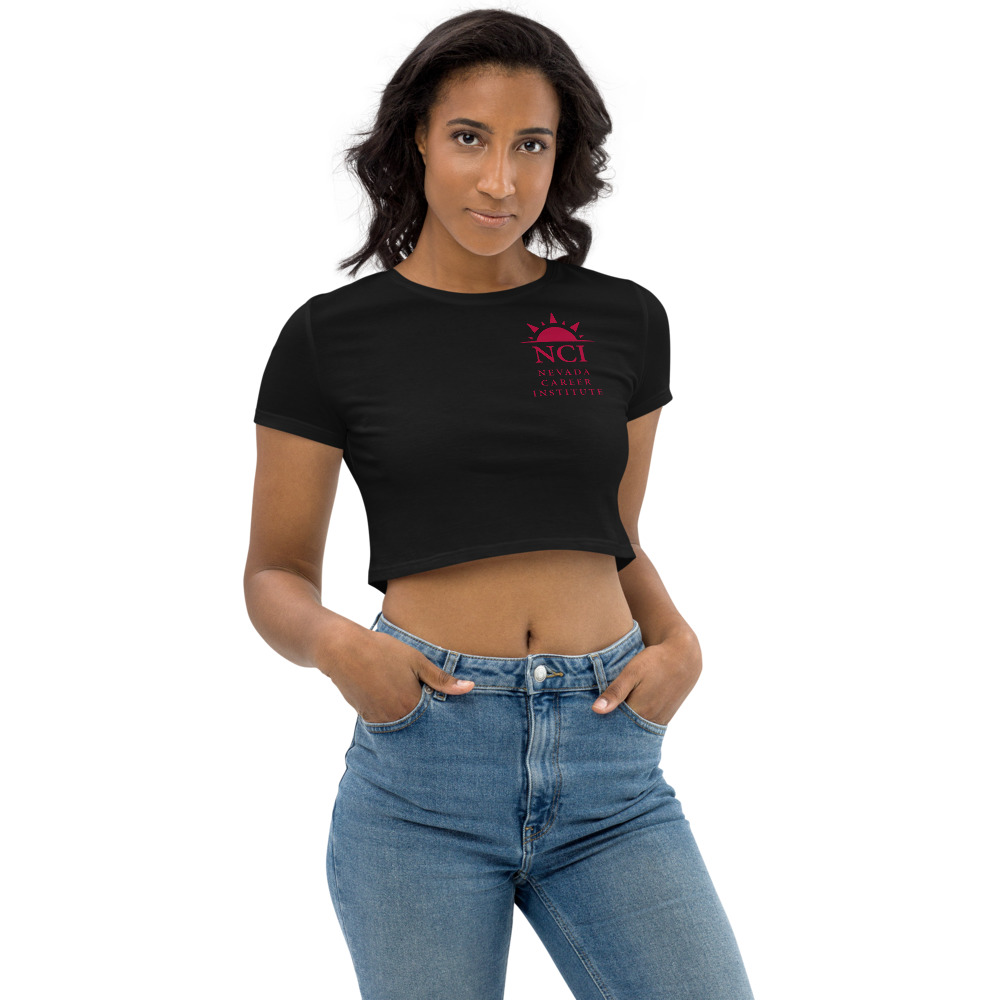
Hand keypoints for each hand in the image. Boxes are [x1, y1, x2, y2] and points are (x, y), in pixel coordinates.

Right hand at [324, 630, 474, 723]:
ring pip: (402, 728)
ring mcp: (379, 720)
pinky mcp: (366, 718)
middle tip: (436, 723)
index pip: (436, 722)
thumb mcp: (416, 660)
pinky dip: (393, 719)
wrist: (342, 650)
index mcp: (412, 705)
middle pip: (419, 728)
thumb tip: (470, 688)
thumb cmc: (383, 651)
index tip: (454, 725)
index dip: (444, 721)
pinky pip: (386, 724)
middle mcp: (396, 718)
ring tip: (415, 713)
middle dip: (428, 726)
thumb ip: (442, 678)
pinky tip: (395, 706)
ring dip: (410, 723)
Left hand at [591, 627, 701, 726]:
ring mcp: (659, 720)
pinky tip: (624, 715)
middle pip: (624, 731)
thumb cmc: (655, 661)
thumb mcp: (632, 672)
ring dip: (621, 726)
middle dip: (609, 729)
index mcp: (640, 710)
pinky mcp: (664, 716)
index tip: (587, 725)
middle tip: (592, 727)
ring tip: (606, 721)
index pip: (613, 727)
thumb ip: (615, 692)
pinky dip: (633, 722)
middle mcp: (650, 720)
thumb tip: (596, 710)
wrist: (684, 657)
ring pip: (634, 729)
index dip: (599, 726)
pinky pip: (644, 725)